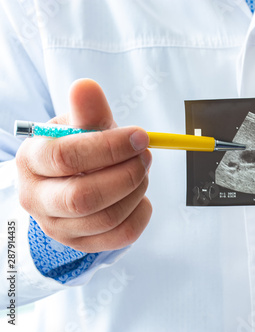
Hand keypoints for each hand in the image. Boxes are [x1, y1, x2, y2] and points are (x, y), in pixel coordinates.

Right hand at [16, 79, 152, 251]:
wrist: (72, 178)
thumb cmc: (79, 148)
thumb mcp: (80, 125)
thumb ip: (87, 110)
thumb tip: (86, 87)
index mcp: (32, 161)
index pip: (65, 157)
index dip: (110, 147)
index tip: (140, 136)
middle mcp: (38, 199)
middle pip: (83, 197)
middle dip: (126, 174)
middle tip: (145, 156)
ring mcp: (58, 227)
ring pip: (107, 218)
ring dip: (137, 190)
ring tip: (142, 170)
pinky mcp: (82, 244)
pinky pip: (122, 236)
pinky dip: (142, 212)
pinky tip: (139, 195)